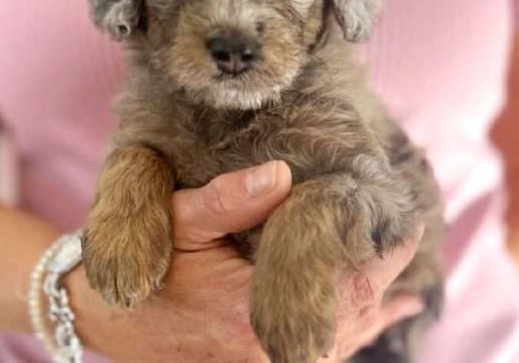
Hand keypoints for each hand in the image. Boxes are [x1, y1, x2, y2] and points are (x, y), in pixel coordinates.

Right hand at [68, 161, 422, 362]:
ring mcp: (262, 362)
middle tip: (411, 245)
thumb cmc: (148, 262)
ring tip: (402, 292)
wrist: (108, 319)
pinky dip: (344, 336)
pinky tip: (360, 328)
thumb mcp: (180, 219)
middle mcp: (271, 348)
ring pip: (337, 342)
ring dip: (372, 315)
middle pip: (349, 315)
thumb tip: (281, 174)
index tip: (406, 224)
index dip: (381, 255)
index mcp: (259, 308)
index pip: (343, 282)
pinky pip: (315, 355)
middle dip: (386, 281)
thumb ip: (229, 199)